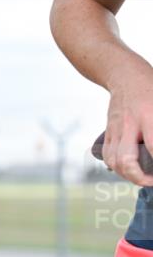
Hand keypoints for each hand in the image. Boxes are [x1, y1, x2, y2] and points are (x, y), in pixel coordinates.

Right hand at [104, 66, 152, 186]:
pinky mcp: (108, 132)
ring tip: (143, 179)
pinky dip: (117, 168)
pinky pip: (108, 156)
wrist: (125, 75)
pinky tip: (128, 170)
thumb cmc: (151, 88)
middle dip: (139, 178)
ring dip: (127, 176)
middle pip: (127, 160)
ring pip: (114, 161)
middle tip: (152, 182)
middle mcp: (130, 124)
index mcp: (148, 115)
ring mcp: (116, 129)